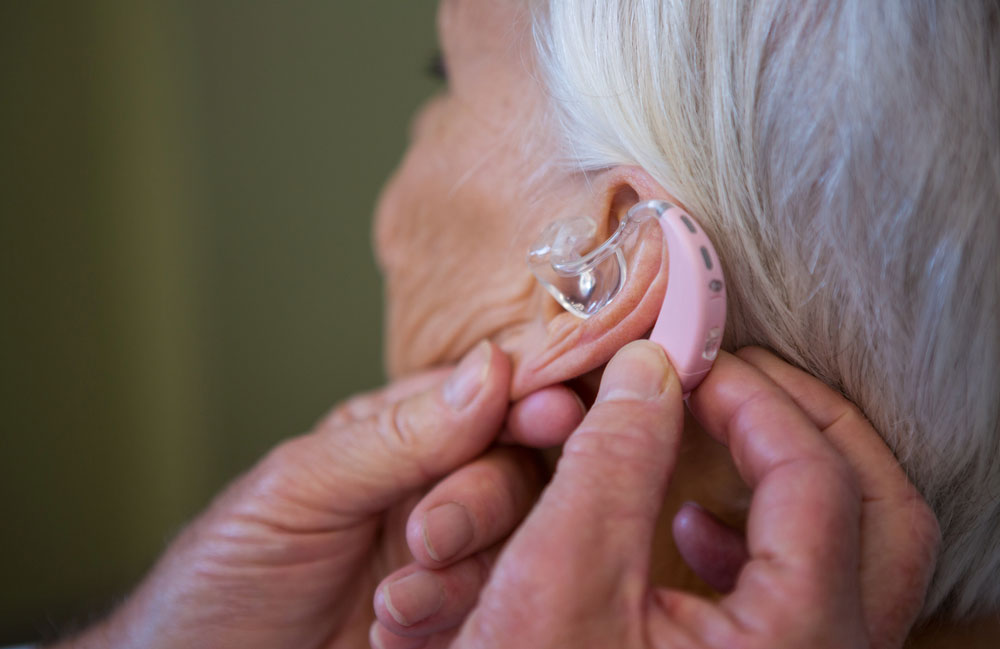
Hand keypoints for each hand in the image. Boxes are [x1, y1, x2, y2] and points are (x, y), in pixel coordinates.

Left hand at [54, 341, 584, 648]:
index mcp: (402, 434)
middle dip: (481, 503)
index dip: (526, 400)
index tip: (550, 412)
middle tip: (431, 537)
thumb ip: (400, 435)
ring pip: (515, 545)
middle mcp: (436, 488)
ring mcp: (450, 557)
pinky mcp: (457, 618)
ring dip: (458, 576)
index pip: (487, 399)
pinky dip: (450, 621)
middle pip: (515, 472)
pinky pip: (496, 606)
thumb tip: (490, 369)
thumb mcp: (303, 488)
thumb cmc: (230, 568)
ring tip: (392, 603)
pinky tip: (393, 634)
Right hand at [371, 342, 939, 648]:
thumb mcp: (560, 579)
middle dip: (806, 422)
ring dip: (797, 473)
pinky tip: (691, 533)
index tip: (690, 360)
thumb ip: (612, 460)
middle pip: (880, 507)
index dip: (753, 398)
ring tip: (718, 437)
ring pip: (860, 551)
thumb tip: (649, 370)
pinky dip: (763, 541)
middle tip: (733, 379)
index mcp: (794, 645)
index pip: (815, 477)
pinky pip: (811, 595)